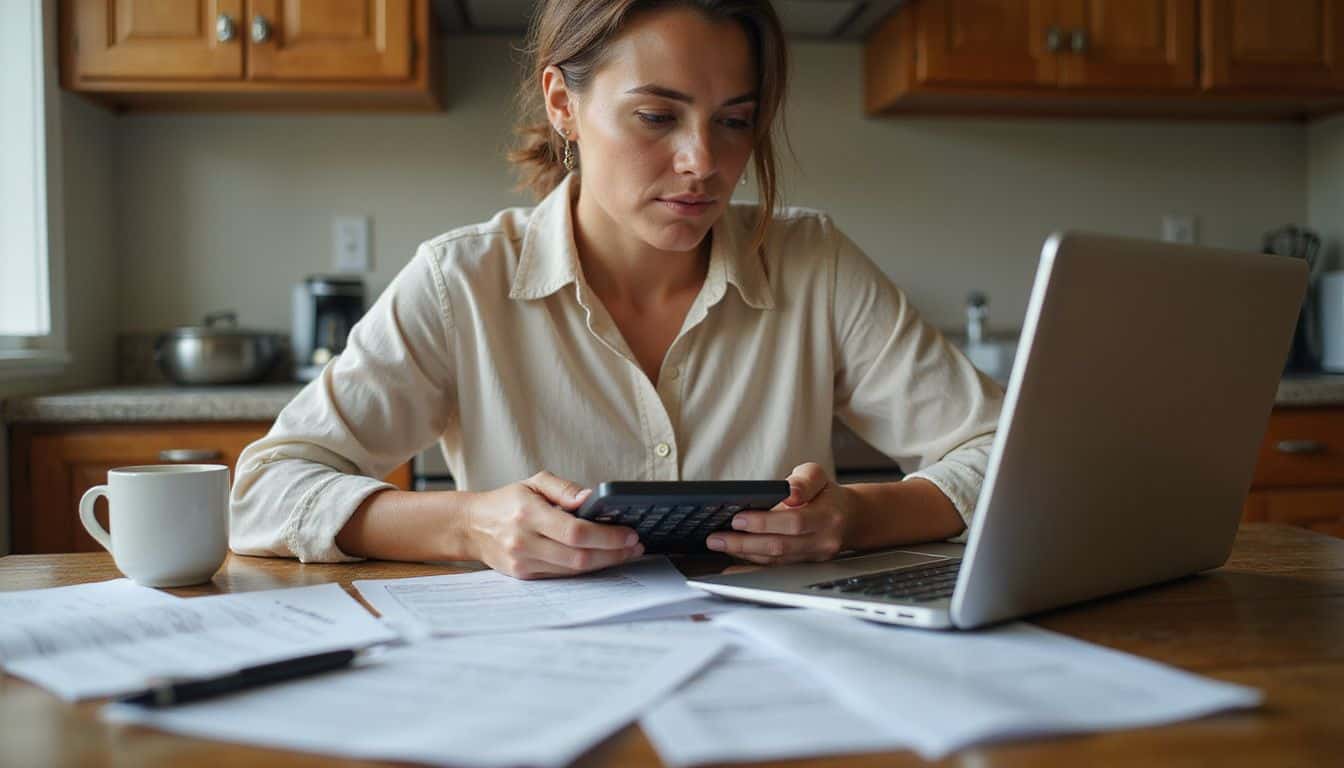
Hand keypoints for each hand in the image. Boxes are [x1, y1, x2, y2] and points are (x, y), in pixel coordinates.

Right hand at [463, 471, 643, 578]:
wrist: (473, 526)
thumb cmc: (508, 501)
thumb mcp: (534, 482)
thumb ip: (564, 489)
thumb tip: (592, 498)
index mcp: (528, 514)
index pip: (576, 531)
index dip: (607, 536)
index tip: (629, 534)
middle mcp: (524, 541)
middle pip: (579, 557)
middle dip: (613, 554)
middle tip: (635, 546)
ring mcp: (523, 563)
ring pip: (573, 570)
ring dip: (604, 563)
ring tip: (625, 553)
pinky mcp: (524, 576)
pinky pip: (562, 576)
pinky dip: (585, 569)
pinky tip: (601, 559)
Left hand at [705, 463, 852, 564]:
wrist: (850, 519)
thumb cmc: (828, 495)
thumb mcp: (818, 476)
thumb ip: (804, 480)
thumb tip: (790, 492)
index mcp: (827, 517)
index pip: (793, 522)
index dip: (764, 522)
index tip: (738, 519)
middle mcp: (822, 541)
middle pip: (780, 546)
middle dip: (744, 543)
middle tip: (717, 537)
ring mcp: (813, 558)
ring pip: (775, 561)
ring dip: (744, 553)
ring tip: (719, 544)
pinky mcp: (803, 566)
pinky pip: (775, 568)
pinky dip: (751, 566)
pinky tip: (733, 563)